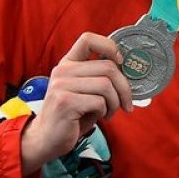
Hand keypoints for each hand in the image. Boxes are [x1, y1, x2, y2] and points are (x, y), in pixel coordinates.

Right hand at [19, 32, 131, 173]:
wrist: (48, 138)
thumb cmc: (73, 115)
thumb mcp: (85, 91)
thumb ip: (100, 78)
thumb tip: (130, 72)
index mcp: (68, 64)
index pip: (88, 39)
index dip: (110, 47)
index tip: (120, 62)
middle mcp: (63, 71)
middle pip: (108, 67)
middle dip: (125, 88)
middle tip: (126, 103)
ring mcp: (61, 85)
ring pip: (106, 85)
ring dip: (115, 102)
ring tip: (108, 112)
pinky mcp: (65, 102)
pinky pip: (99, 102)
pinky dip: (105, 112)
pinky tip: (97, 117)